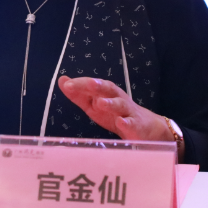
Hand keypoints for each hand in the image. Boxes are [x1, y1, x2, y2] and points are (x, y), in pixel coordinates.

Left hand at [57, 76, 173, 141]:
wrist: (145, 127)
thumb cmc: (114, 114)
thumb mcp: (94, 105)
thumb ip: (78, 94)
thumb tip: (62, 80)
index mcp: (106, 93)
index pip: (93, 85)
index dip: (81, 84)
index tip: (67, 84)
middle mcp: (117, 98)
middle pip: (108, 89)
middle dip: (98, 85)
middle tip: (88, 84)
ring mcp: (127, 111)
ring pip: (120, 105)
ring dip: (110, 103)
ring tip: (100, 103)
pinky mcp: (136, 125)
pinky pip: (131, 123)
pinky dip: (126, 123)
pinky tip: (121, 123)